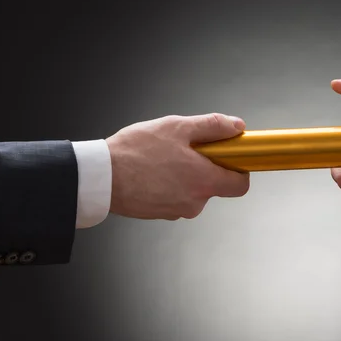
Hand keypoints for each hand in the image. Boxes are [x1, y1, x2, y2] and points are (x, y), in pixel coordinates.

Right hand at [105, 113, 249, 219]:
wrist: (100, 177)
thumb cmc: (135, 152)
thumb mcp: (177, 127)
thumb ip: (212, 126)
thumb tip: (237, 127)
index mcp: (204, 181)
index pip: (240, 185)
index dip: (239, 169)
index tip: (231, 156)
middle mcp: (195, 201)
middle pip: (215, 185)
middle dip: (206, 167)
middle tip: (187, 149)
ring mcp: (177, 210)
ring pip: (194, 190)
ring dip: (186, 175)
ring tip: (163, 158)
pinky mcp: (161, 214)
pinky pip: (176, 197)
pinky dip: (171, 184)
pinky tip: (153, 170)